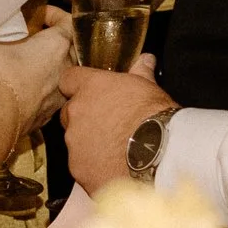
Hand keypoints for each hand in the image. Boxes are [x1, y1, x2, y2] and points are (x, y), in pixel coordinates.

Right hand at [0, 8, 73, 136]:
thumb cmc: (0, 70)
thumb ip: (2, 31)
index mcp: (57, 44)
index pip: (68, 22)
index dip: (55, 15)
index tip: (40, 15)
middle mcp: (66, 68)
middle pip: (69, 49)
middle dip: (55, 43)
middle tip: (36, 40)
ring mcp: (60, 93)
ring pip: (61, 75)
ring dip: (49, 69)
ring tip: (29, 67)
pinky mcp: (49, 114)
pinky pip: (49, 96)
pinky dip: (41, 90)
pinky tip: (24, 90)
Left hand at [60, 52, 170, 193]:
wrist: (159, 156)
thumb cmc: (155, 117)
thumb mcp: (149, 88)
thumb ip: (140, 72)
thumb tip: (145, 59)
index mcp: (90, 88)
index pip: (68, 79)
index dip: (78, 86)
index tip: (90, 93)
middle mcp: (76, 113)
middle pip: (69, 113)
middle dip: (83, 118)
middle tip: (108, 125)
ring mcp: (74, 143)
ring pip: (74, 141)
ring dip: (89, 144)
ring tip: (115, 151)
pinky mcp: (78, 168)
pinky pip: (81, 165)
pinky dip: (93, 166)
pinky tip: (114, 167)